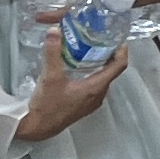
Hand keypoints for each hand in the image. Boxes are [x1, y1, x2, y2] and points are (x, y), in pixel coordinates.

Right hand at [11, 17, 132, 142]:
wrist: (37, 128)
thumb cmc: (47, 105)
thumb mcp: (49, 77)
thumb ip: (52, 53)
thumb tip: (54, 31)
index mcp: (96, 87)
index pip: (119, 67)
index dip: (122, 51)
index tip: (119, 38)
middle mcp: (98, 95)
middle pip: (111, 71)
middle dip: (109, 54)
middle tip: (101, 39)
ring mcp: (92, 101)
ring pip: (102, 78)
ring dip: (99, 64)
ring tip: (90, 48)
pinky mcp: (83, 104)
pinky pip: (94, 85)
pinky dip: (91, 73)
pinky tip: (78, 66)